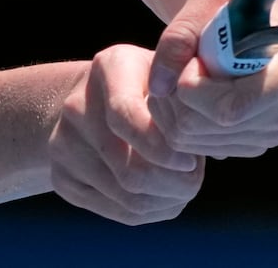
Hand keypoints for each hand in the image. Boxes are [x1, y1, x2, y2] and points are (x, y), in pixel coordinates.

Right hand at [48, 43, 204, 224]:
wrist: (92, 98)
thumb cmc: (149, 86)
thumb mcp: (170, 77)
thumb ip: (191, 104)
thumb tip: (216, 149)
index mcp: (109, 67)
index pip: (126, 117)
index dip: (164, 150)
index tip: (192, 161)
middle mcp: (76, 104)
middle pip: (129, 169)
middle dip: (173, 184)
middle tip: (194, 178)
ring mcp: (61, 143)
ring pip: (127, 197)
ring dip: (166, 200)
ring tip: (182, 186)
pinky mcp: (61, 178)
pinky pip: (116, 212)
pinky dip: (148, 211)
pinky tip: (162, 195)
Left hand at [146, 0, 277, 158]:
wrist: (250, 13)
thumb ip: (179, 38)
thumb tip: (159, 86)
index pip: (230, 109)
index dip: (195, 88)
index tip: (191, 60)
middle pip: (208, 127)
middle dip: (177, 96)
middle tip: (178, 64)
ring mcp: (272, 132)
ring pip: (195, 141)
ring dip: (174, 109)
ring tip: (182, 73)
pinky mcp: (252, 142)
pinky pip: (198, 146)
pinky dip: (180, 121)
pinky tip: (188, 92)